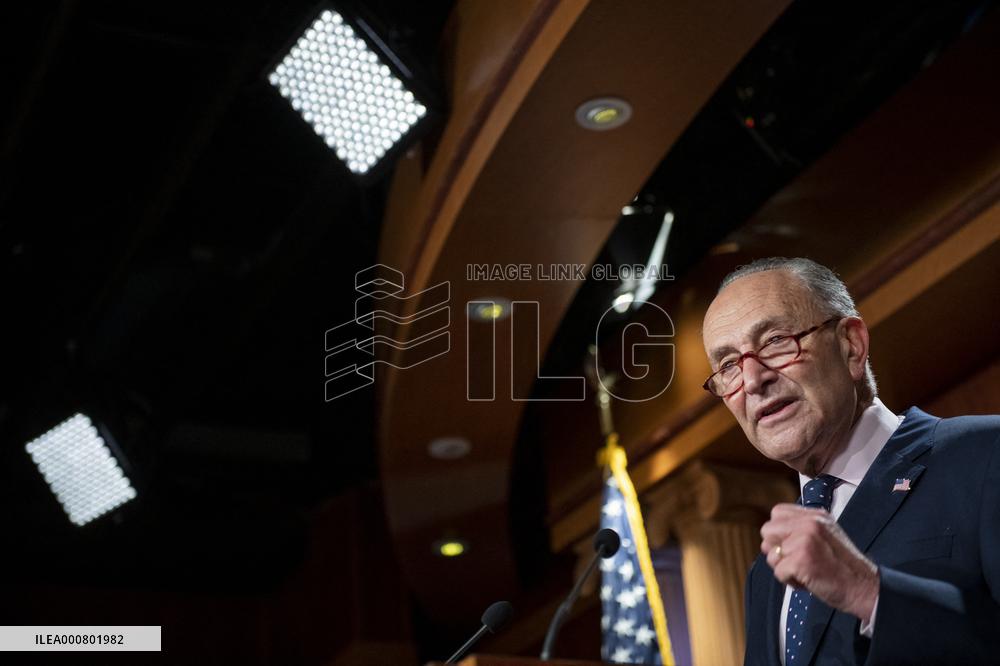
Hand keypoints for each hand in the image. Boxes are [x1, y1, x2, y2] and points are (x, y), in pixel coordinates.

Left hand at [760, 504, 878, 620]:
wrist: (865, 588)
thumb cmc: (844, 567)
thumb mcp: (825, 536)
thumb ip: (800, 530)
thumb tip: (770, 539)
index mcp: (815, 516)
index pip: (777, 513)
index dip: (779, 532)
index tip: (792, 546)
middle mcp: (809, 523)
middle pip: (767, 531)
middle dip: (776, 550)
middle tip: (796, 561)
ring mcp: (804, 540)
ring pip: (771, 554)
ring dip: (784, 568)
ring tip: (806, 572)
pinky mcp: (801, 559)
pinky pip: (778, 572)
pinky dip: (790, 581)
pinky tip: (808, 581)